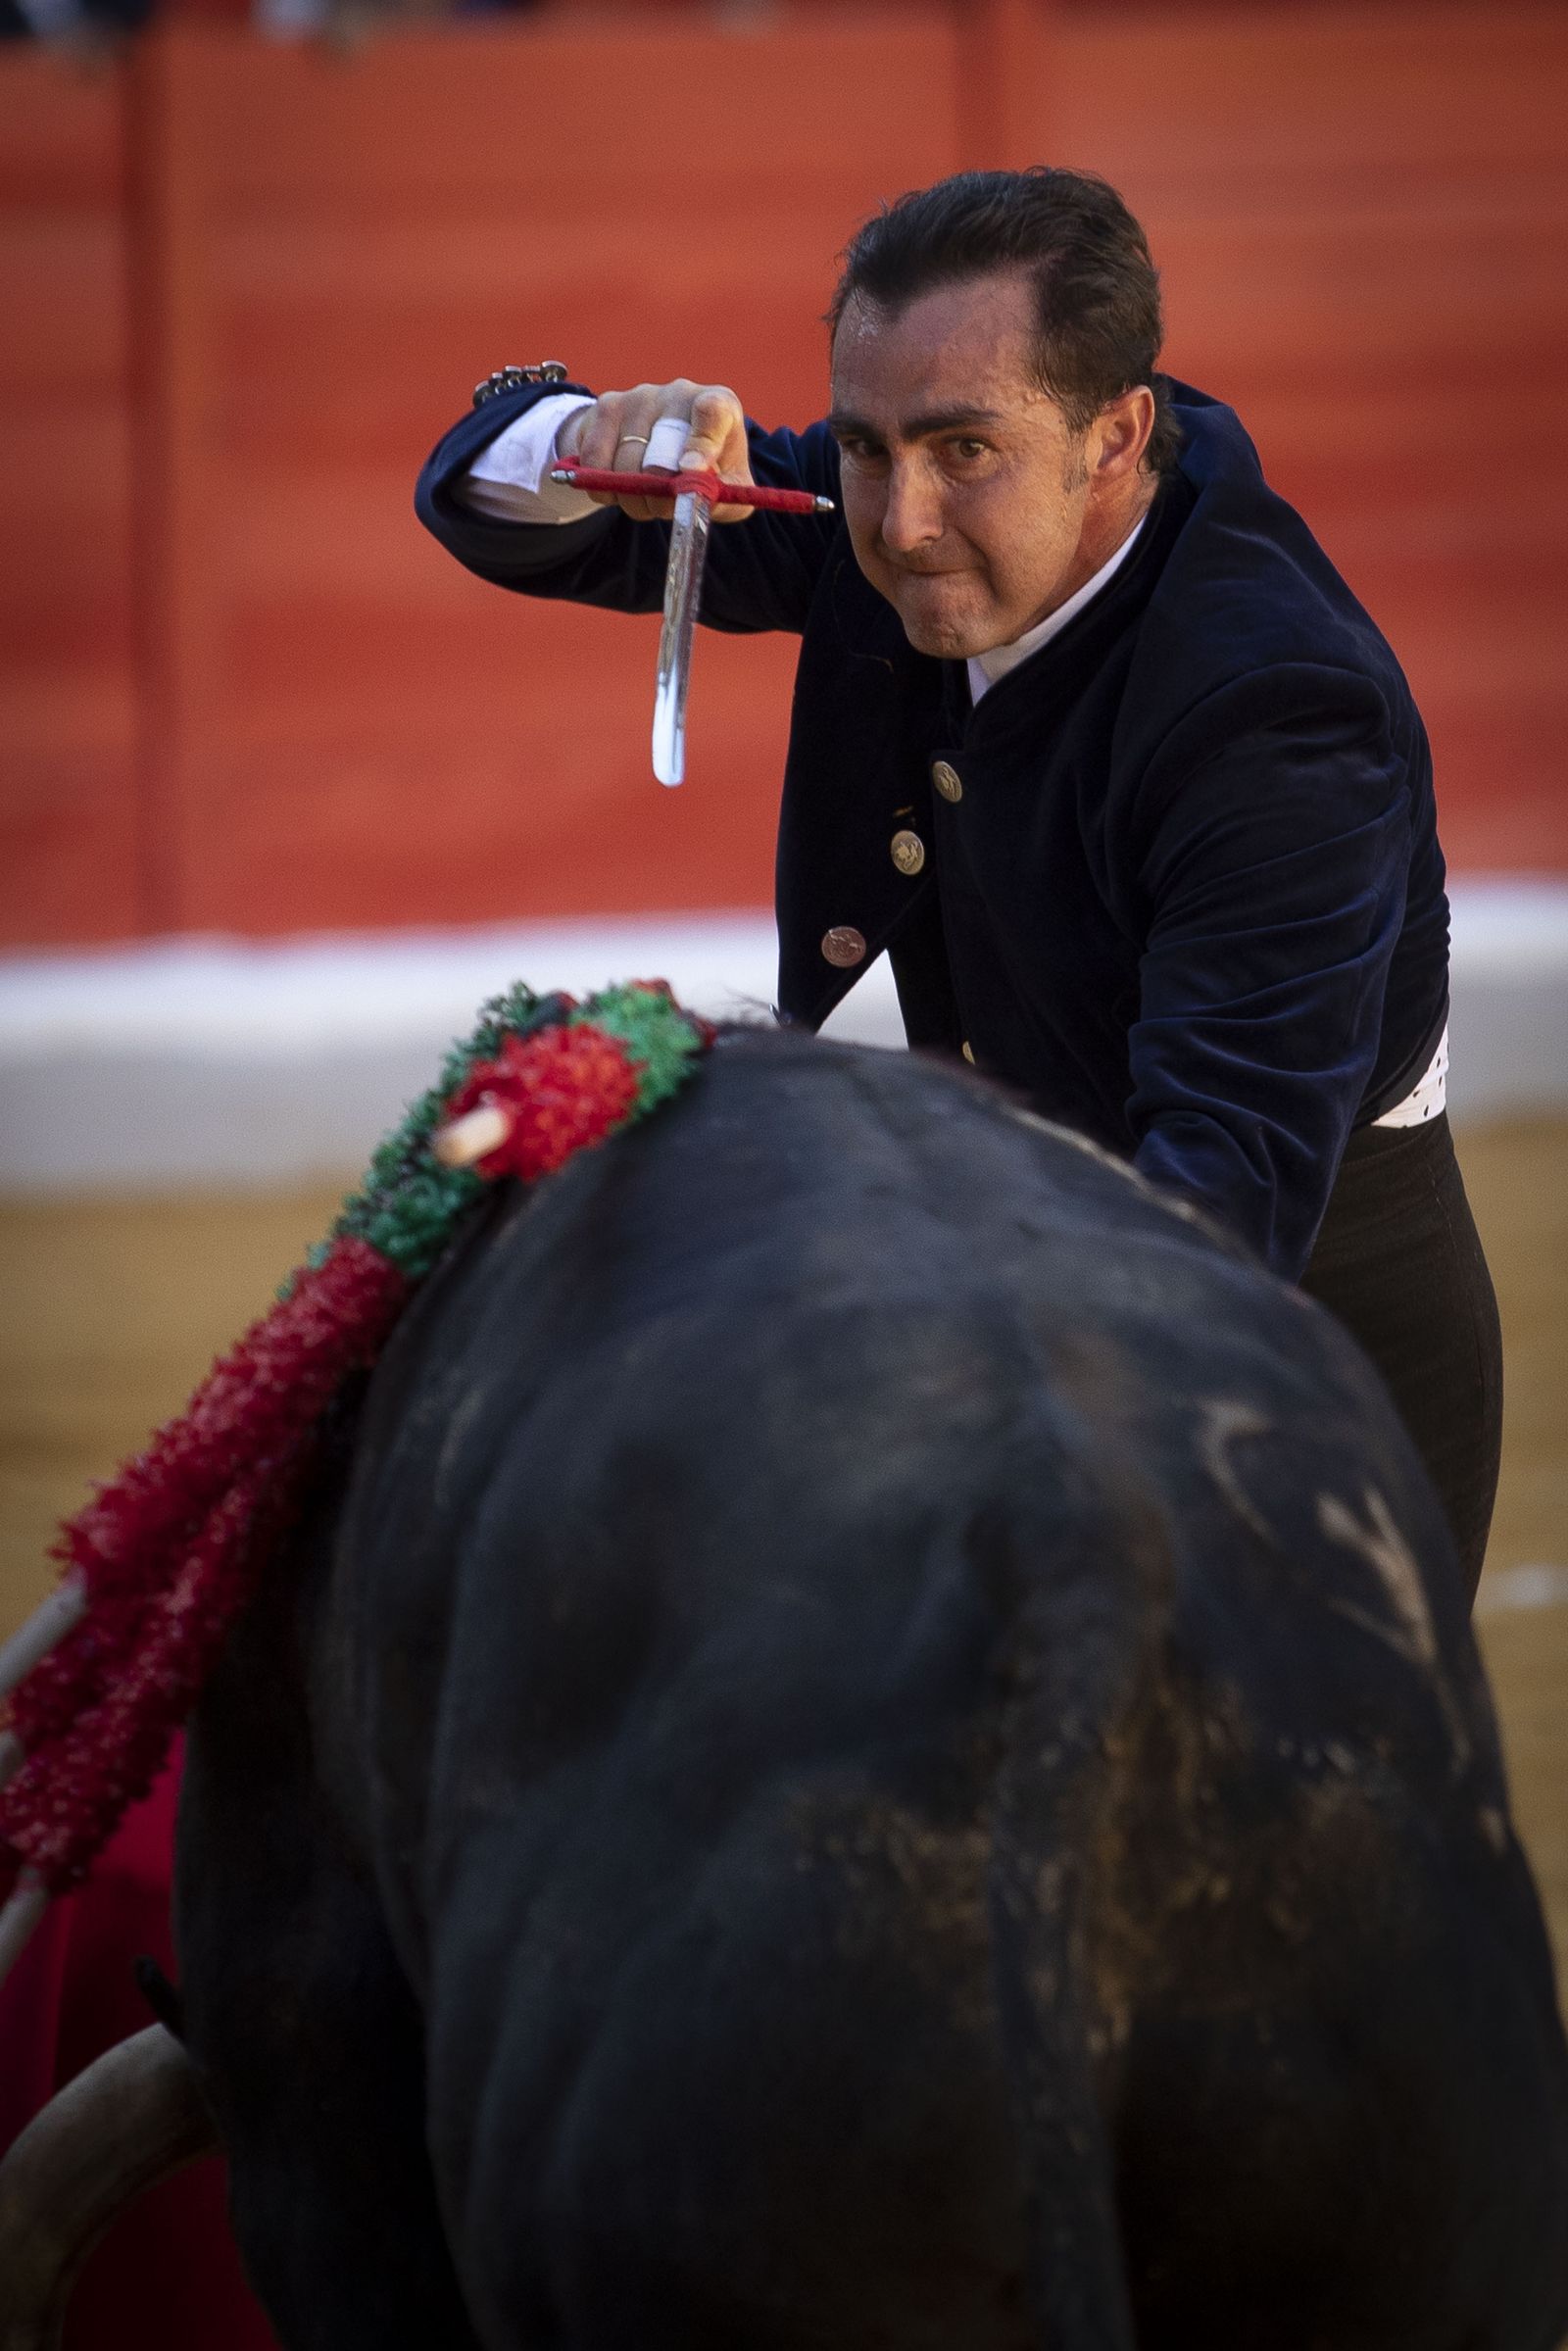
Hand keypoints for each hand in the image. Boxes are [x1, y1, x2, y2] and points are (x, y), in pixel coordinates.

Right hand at [558, 380, 754, 522]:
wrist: (659, 446)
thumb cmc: (704, 469)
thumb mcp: (727, 486)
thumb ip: (726, 497)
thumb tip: (697, 497)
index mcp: (719, 405)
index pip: (712, 412)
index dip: (702, 444)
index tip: (691, 471)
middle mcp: (679, 393)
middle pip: (661, 456)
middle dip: (661, 495)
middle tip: (666, 508)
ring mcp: (640, 397)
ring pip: (625, 466)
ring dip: (634, 498)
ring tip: (646, 499)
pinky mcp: (606, 407)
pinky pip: (595, 464)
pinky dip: (605, 489)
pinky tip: (620, 488)